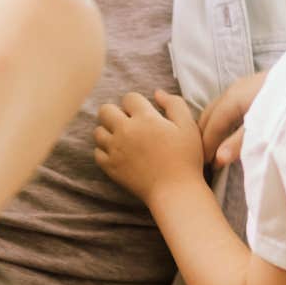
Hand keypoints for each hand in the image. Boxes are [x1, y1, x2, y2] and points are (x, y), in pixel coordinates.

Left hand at [95, 89, 203, 204]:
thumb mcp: (188, 126)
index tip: (144, 113)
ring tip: (123, 138)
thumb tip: (157, 93)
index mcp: (145, 118)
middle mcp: (126, 131)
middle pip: (105, 110)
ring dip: (108, 131)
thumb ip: (174, 104)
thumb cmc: (185, 158)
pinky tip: (119, 153)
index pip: (128, 98)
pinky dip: (105, 151)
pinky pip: (97, 152)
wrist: (176, 192)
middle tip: (128, 122)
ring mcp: (116, 150)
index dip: (136, 103)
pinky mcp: (111, 167)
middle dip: (116, 112)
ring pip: (98, 131)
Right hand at [198, 71, 266, 166]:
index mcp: (233, 97)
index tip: (203, 165)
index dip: (206, 144)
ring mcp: (244, 85)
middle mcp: (234, 88)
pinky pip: (229, 104)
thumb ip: (240, 143)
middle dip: (204, 133)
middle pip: (211, 112)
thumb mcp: (263, 128)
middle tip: (202, 157)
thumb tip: (217, 159)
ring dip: (214, 126)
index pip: (212, 123)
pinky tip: (229, 129)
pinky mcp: (255, 86)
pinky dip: (223, 119)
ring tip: (213, 145)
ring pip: (220, 107)